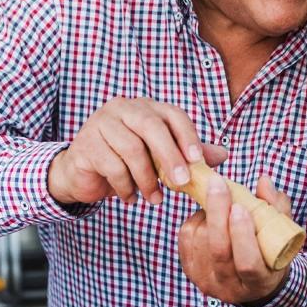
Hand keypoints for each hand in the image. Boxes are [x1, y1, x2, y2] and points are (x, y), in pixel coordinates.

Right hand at [47, 97, 227, 204]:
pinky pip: (112, 166)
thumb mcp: (159, 159)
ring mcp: (101, 123)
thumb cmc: (125, 163)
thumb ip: (187, 154)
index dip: (187, 135)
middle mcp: (123, 109)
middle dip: (170, 156)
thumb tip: (222, 154)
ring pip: (132, 149)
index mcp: (145, 108)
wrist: (83, 174)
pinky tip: (130, 197)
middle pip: (151, 126)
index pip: (172, 115)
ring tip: (154, 198)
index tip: (198, 160)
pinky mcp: (86, 144)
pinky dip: (126, 186)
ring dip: (147, 179)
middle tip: (182, 183)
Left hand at [179, 174, 292, 304]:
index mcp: (259, 283)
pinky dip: (196, 218)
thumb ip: (277, 207)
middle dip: (218, 213)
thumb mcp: (281, 233)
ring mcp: (207, 282)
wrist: (251, 280)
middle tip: (218, 183)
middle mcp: (230, 289)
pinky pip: (186, 238)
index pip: (247, 263)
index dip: (242, 235)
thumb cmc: (270, 251)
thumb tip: (264, 181)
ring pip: (201, 240)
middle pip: (219, 250)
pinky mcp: (190, 271)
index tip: (240, 207)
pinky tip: (208, 215)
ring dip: (208, 213)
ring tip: (221, 202)